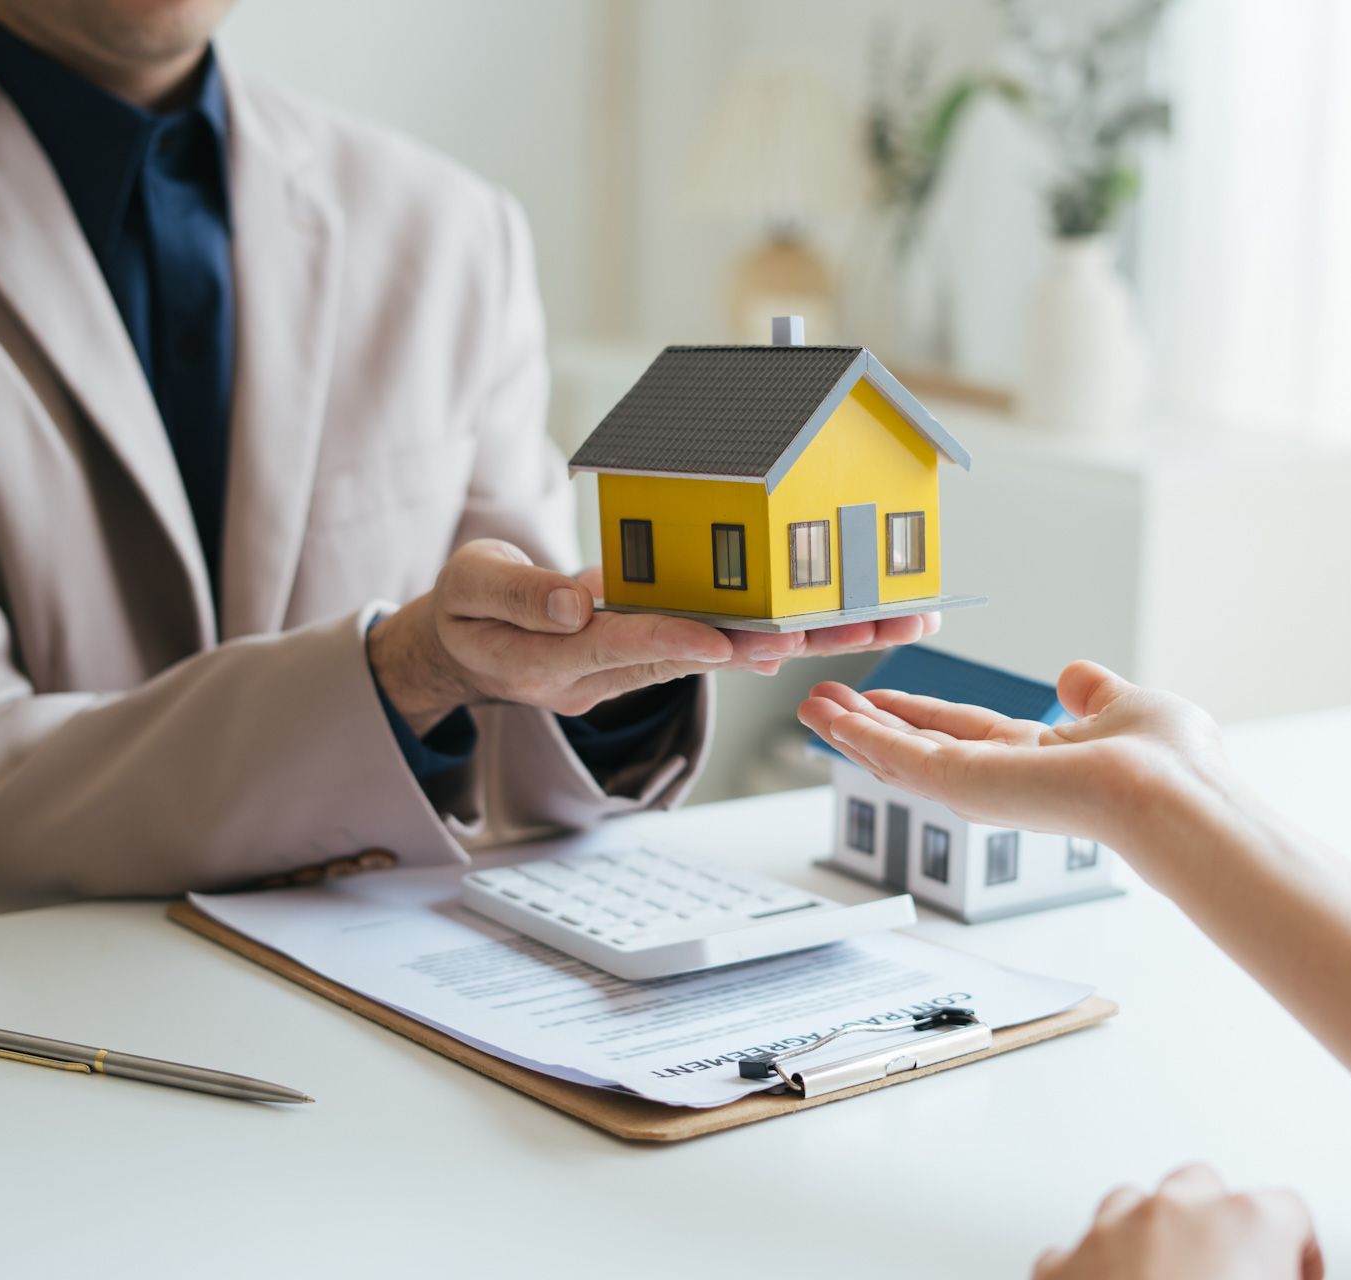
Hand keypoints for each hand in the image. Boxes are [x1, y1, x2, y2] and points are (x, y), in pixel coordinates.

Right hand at [371, 540, 938, 729]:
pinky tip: (840, 618)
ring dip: (808, 636)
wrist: (468, 646)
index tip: (732, 641)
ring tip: (883, 620)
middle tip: (858, 630)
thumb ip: (520, 595)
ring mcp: (641, 661)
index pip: (627, 647)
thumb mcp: (468, 591)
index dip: (680, 639)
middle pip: (707, 654)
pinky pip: (725, 638)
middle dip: (787, 641)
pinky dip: (780, 627)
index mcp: (562, 658)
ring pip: (731, 648)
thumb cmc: (466, 610)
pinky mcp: (659, 645)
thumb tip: (577, 599)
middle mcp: (616, 670)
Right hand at [796, 659, 1234, 888]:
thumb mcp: (1128, 706)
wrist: (1169, 794)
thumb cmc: (1169, 763)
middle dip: (870, 726)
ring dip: (852, 730)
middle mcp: (1002, 777)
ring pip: (901, 755)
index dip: (917, 714)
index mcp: (1039, 758)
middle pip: (919, 746)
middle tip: (821, 704)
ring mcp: (980, 786)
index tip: (879, 698)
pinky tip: (829, 717)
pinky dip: (859, 735)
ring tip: (810, 707)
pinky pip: (899, 757)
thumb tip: (1073, 674)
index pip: (963, 732)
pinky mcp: (963, 785)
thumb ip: (1094, 694)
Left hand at [1033, 1164, 1322, 1279]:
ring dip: (1152, 1240)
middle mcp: (1174, 1213)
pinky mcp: (1058, 1268)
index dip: (1298, 1254)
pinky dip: (1096, 1273)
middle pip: (1203, 1191)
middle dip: (1217, 1229)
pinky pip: (1080, 1253)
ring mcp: (1107, 1232)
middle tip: (1229, 1279)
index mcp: (1246, 1224)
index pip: (1290, 1213)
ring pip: (1134, 1208)